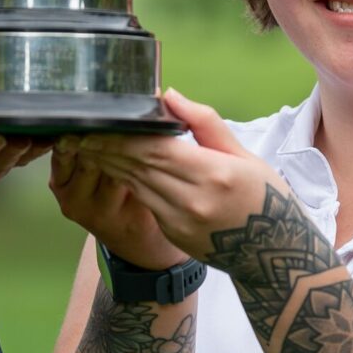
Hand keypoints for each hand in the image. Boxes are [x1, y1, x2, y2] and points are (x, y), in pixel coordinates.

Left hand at [67, 89, 289, 264]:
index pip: (155, 148)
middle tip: (76, 127)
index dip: (124, 133)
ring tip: (82, 142)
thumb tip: (170, 96)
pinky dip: (124, 180)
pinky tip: (107, 165)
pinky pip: (143, 199)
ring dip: (106, 163)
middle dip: (104, 146)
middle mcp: (192, 200)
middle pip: (137, 165)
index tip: (100, 118)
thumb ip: (206, 124)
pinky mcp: (174, 233)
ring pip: (134, 183)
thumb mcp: (245, 155)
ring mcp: (180, 221)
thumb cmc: (267, 198)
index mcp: (213, 174)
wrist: (276, 256)